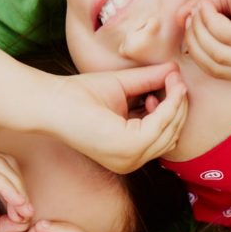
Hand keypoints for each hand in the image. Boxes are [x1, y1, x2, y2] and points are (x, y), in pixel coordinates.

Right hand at [0, 147, 31, 231]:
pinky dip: (6, 188)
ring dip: (18, 189)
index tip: (25, 214)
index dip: (19, 189)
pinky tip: (14, 205)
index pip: (4, 167)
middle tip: (27, 213)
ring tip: (23, 211)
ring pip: (0, 165)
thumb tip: (23, 224)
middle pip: (6, 163)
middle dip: (21, 188)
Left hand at [56, 64, 188, 172]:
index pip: (163, 135)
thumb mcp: (124, 87)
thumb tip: (175, 70)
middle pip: (171, 135)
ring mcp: (129, 158)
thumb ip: (149, 81)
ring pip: (170, 131)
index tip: (173, 83)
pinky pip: (161, 125)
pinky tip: (168, 87)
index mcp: (127, 152)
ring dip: (176, 103)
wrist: (51, 100)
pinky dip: (170, 104)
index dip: (174, 109)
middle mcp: (130, 161)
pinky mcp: (128, 148)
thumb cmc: (78, 95)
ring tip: (172, 80)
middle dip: (179, 106)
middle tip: (177, 80)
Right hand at [179, 0, 230, 79]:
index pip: (219, 71)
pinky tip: (209, 4)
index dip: (198, 50)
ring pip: (219, 54)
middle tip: (193, 13)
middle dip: (196, 40)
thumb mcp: (222, 2)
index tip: (190, 22)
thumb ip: (201, 13)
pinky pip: (226, 37)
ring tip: (201, 6)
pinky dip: (211, 20)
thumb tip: (178, 20)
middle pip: (216, 66)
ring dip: (201, 28)